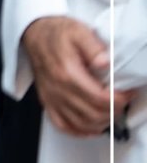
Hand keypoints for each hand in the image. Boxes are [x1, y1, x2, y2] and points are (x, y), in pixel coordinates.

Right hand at [23, 17, 131, 135]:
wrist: (35, 34)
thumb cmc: (56, 34)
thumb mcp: (78, 32)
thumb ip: (93, 47)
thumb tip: (105, 62)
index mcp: (67, 72)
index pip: (99, 98)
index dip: (119, 100)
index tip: (127, 93)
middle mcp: (58, 88)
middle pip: (93, 114)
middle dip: (114, 111)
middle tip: (122, 101)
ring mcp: (52, 97)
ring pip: (81, 123)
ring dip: (101, 123)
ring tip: (110, 112)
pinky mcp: (47, 101)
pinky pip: (62, 125)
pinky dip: (79, 131)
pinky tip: (91, 126)